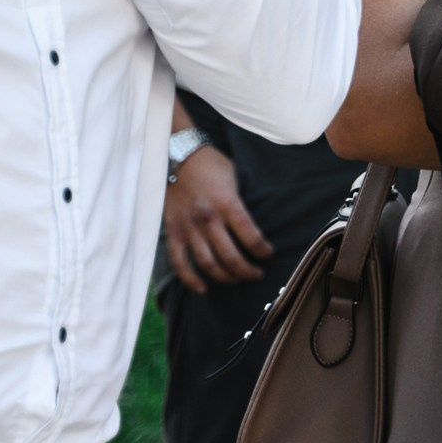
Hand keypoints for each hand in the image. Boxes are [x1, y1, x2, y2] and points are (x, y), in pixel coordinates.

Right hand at [164, 146, 273, 292]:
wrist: (180, 155)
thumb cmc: (212, 165)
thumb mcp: (235, 179)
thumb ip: (240, 205)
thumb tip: (254, 230)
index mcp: (227, 203)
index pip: (251, 237)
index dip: (263, 251)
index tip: (268, 254)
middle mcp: (208, 218)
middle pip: (230, 257)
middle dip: (247, 271)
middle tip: (256, 274)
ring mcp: (189, 227)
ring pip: (208, 264)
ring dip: (225, 277)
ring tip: (236, 279)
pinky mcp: (173, 231)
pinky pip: (179, 263)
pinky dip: (190, 279)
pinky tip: (203, 287)